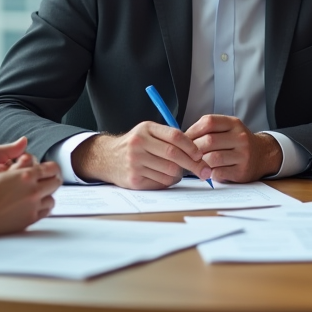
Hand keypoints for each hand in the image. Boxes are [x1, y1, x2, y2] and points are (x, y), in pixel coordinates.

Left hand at [0, 137, 32, 195]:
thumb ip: (10, 148)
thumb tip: (25, 139)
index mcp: (16, 162)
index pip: (32, 161)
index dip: (26, 162)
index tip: (15, 161)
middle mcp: (18, 175)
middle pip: (31, 173)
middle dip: (16, 171)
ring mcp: (14, 189)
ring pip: (25, 185)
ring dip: (11, 181)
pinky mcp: (10, 200)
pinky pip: (18, 197)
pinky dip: (8, 193)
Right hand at [0, 160, 60, 235]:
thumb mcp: (2, 173)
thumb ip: (19, 167)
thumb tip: (28, 159)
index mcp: (26, 175)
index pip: (52, 168)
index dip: (53, 169)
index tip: (51, 171)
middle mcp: (33, 190)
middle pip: (56, 183)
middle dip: (52, 181)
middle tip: (48, 182)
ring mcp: (33, 206)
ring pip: (52, 199)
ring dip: (47, 196)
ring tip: (39, 196)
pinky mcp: (30, 219)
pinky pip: (44, 213)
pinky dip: (42, 209)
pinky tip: (35, 207)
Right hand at [71, 122, 211, 188]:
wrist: (107, 158)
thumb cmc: (135, 145)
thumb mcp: (148, 132)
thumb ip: (168, 138)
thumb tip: (198, 152)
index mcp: (146, 129)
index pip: (175, 136)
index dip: (191, 146)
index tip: (201, 155)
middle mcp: (139, 144)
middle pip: (174, 155)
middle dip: (193, 164)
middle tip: (204, 170)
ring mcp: (135, 162)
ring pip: (169, 171)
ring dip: (179, 174)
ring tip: (177, 172)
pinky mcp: (134, 179)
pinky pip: (161, 183)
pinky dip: (168, 181)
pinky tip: (164, 176)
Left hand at [185, 114, 282, 182]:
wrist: (262, 156)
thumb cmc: (237, 142)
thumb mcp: (228, 129)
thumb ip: (209, 130)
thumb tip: (182, 138)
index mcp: (234, 123)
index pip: (209, 122)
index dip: (192, 131)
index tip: (184, 139)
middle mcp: (240, 137)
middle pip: (208, 141)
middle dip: (193, 149)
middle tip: (186, 154)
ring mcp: (243, 155)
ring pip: (213, 158)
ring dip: (200, 162)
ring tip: (195, 163)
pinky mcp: (241, 171)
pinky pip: (218, 172)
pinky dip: (209, 173)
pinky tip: (207, 171)